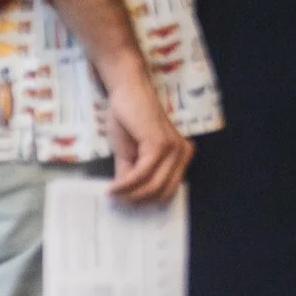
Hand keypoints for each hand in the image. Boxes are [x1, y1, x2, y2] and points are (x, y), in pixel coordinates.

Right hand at [101, 66, 192, 204]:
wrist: (127, 92)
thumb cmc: (128, 120)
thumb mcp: (130, 154)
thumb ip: (132, 175)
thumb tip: (126, 199)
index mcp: (181, 156)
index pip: (168, 191)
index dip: (146, 201)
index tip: (125, 203)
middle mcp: (183, 153)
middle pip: (162, 192)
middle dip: (137, 201)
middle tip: (116, 199)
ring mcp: (173, 149)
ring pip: (153, 187)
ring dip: (129, 195)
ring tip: (112, 193)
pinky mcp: (159, 144)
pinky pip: (142, 175)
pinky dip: (125, 185)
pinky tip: (113, 188)